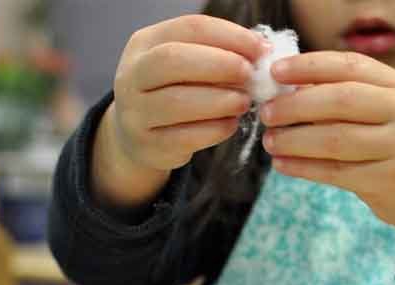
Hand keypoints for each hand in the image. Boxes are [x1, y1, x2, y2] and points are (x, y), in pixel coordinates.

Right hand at [93, 15, 268, 205]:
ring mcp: (135, 112)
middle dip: (219, 65)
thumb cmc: (175, 90)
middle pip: (172, 60)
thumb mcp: (187, 65)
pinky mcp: (148, 145)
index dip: (228, 36)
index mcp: (145, 43)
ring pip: (176, 102)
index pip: (188, 28)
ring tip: (244, 102)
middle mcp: (132, 75)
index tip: (259, 49)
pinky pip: (184, 137)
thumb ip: (218, 54)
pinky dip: (214, 130)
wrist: (138, 135)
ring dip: (219, 100)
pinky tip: (231, 124)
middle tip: (250, 75)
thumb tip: (262, 51)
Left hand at [260, 51, 394, 260]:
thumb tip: (289, 88)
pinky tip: (284, 164)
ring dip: (294, 139)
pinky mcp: (389, 181)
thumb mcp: (392, 111)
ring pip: (334, 139)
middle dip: (295, 105)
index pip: (350, 67)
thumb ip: (351, 97)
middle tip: (267, 113)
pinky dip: (304, 168)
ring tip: (270, 141)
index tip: (276, 73)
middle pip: (340, 100)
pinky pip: (336, 172)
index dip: (309, 67)